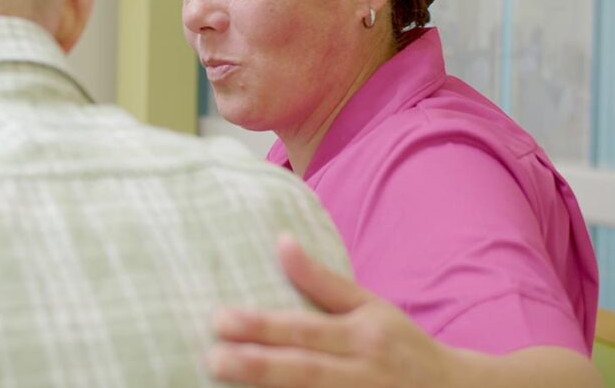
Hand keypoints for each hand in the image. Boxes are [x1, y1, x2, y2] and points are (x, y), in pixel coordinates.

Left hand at [206, 235, 452, 387]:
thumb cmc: (402, 346)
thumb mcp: (370, 307)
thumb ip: (321, 281)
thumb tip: (281, 241)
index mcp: (363, 336)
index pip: (305, 330)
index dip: (263, 326)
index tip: (220, 319)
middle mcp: (364, 374)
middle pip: (305, 372)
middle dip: (257, 366)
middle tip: (212, 358)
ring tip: (223, 384)